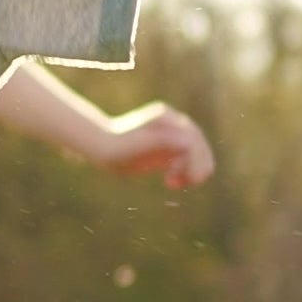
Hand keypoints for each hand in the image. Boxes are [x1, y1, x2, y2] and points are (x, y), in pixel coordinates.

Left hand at [91, 103, 215, 188]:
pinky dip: (185, 173)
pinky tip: (171, 183)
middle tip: (184, 183)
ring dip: (192, 171)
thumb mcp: (137, 146)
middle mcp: (173, 123)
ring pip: (198, 154)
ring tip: (174, 184)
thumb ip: (163, 141)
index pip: (193, 139)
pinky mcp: (169, 148)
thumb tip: (189, 142)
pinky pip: (188, 161)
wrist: (102, 147)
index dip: (194, 160)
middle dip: (196, 166)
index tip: (183, 178)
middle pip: (200, 145)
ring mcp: (172, 135)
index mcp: (166, 118)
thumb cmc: (117, 147)